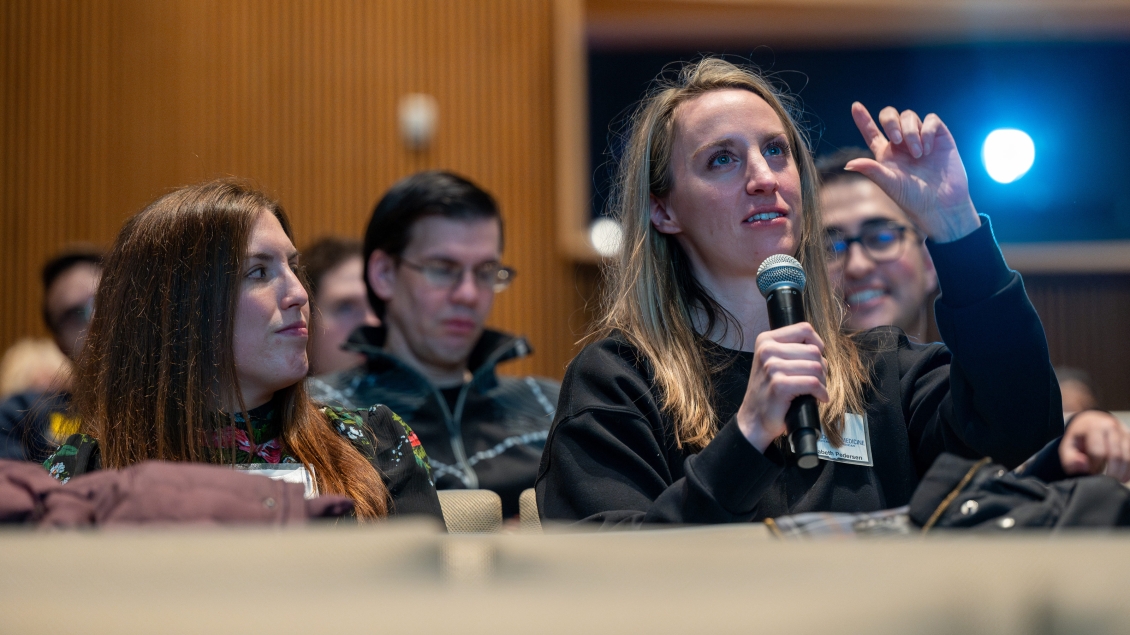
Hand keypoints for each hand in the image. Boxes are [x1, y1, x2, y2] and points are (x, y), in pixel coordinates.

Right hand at [736, 323, 828, 452]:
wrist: (754, 418)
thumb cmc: (769, 390)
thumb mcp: (773, 361)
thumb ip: (791, 348)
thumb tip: (820, 347)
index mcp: (765, 340)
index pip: (804, 329)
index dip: (817, 343)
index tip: (815, 359)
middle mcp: (767, 350)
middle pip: (814, 350)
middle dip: (822, 367)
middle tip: (816, 380)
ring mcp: (772, 367)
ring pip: (816, 367)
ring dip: (823, 382)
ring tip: (816, 390)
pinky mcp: (779, 385)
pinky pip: (813, 383)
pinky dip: (822, 392)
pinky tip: (819, 398)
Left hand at [845, 102, 980, 242]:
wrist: (942, 205)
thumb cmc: (913, 199)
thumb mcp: (889, 184)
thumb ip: (871, 170)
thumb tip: (848, 164)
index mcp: (886, 154)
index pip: (871, 132)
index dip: (863, 119)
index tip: (855, 106)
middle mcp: (901, 144)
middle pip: (889, 116)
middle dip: (890, 121)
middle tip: (896, 140)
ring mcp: (920, 138)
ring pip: (909, 116)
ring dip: (911, 132)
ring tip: (918, 154)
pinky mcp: (939, 137)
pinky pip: (931, 120)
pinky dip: (927, 130)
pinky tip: (928, 149)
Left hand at [1059, 410, 1129, 481]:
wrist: (1091, 421)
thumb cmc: (1079, 437)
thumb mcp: (1068, 446)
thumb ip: (1070, 459)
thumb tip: (1084, 467)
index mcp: (1094, 427)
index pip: (1098, 452)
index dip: (1094, 466)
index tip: (1090, 473)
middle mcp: (1112, 427)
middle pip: (1116, 455)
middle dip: (1111, 473)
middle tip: (1105, 482)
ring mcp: (1124, 432)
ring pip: (1128, 457)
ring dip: (1122, 473)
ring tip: (1114, 481)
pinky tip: (1123, 477)